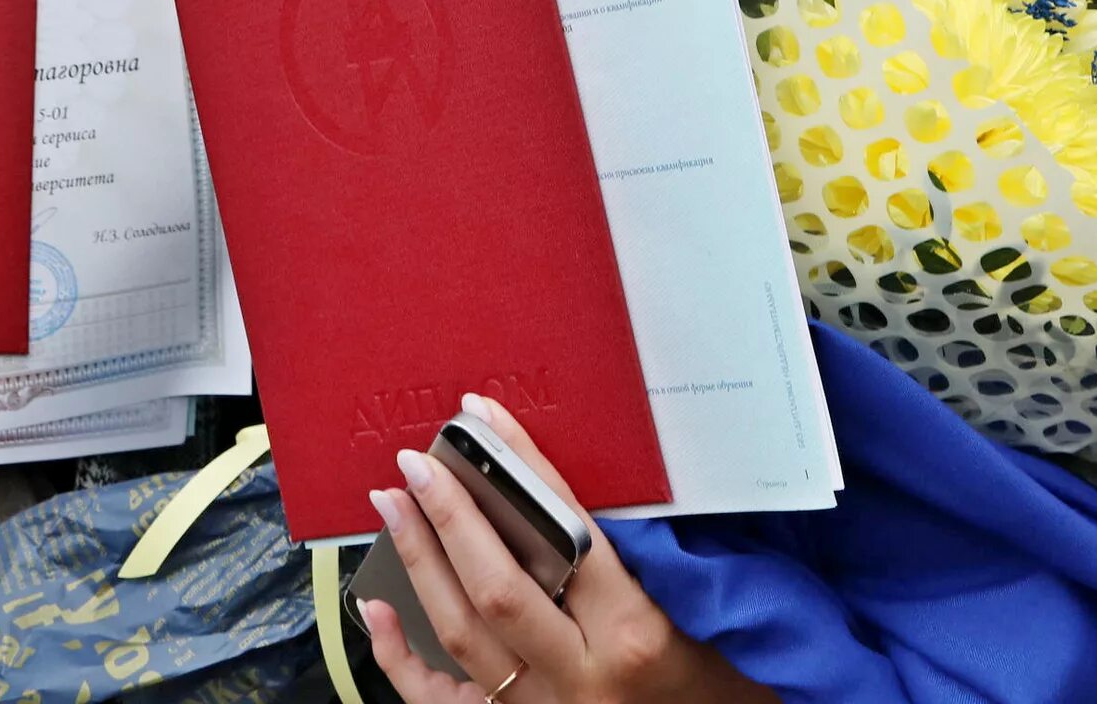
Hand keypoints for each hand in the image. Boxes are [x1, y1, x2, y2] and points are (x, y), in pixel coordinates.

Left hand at [360, 395, 772, 703]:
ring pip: (462, 635)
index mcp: (635, 634)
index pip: (565, 536)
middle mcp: (583, 678)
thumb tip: (563, 477)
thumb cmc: (721, 674)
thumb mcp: (696, 607)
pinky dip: (400, 656)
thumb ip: (640, 553)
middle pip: (498, 589)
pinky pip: (440, 701)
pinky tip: (375, 608)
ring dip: (419, 563)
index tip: (484, 420)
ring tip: (392, 503)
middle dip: (450, 517)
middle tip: (415, 461)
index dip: (521, 471)